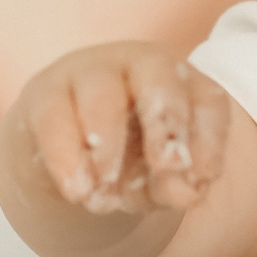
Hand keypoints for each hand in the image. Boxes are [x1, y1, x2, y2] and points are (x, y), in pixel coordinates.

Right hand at [5, 43, 230, 220]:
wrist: (67, 161)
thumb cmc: (130, 162)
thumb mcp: (160, 181)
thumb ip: (177, 186)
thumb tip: (187, 193)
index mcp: (182, 81)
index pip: (207, 100)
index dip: (210, 139)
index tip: (204, 177)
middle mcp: (138, 64)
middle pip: (158, 74)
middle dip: (165, 121)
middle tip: (165, 167)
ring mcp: (89, 71)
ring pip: (102, 94)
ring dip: (108, 146)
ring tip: (105, 193)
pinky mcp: (45, 92)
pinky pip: (53, 117)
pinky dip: (65, 157)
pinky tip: (76, 191)